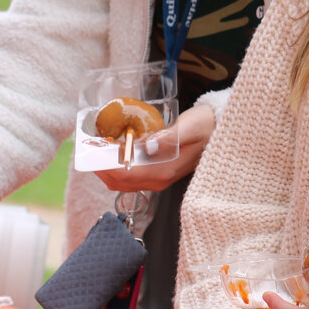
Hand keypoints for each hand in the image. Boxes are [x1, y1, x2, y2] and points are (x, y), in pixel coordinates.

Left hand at [94, 104, 215, 191]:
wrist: (222, 131)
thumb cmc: (206, 126)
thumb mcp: (189, 127)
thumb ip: (168, 138)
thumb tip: (147, 146)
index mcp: (163, 171)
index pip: (123, 174)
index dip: (103, 164)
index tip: (90, 150)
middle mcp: (158, 179)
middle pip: (118, 182)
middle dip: (99, 167)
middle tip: (87, 147)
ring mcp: (158, 178)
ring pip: (122, 181)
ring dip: (106, 167)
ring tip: (96, 148)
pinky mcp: (159, 173)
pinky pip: (130, 176)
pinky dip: (117, 166)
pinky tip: (113, 149)